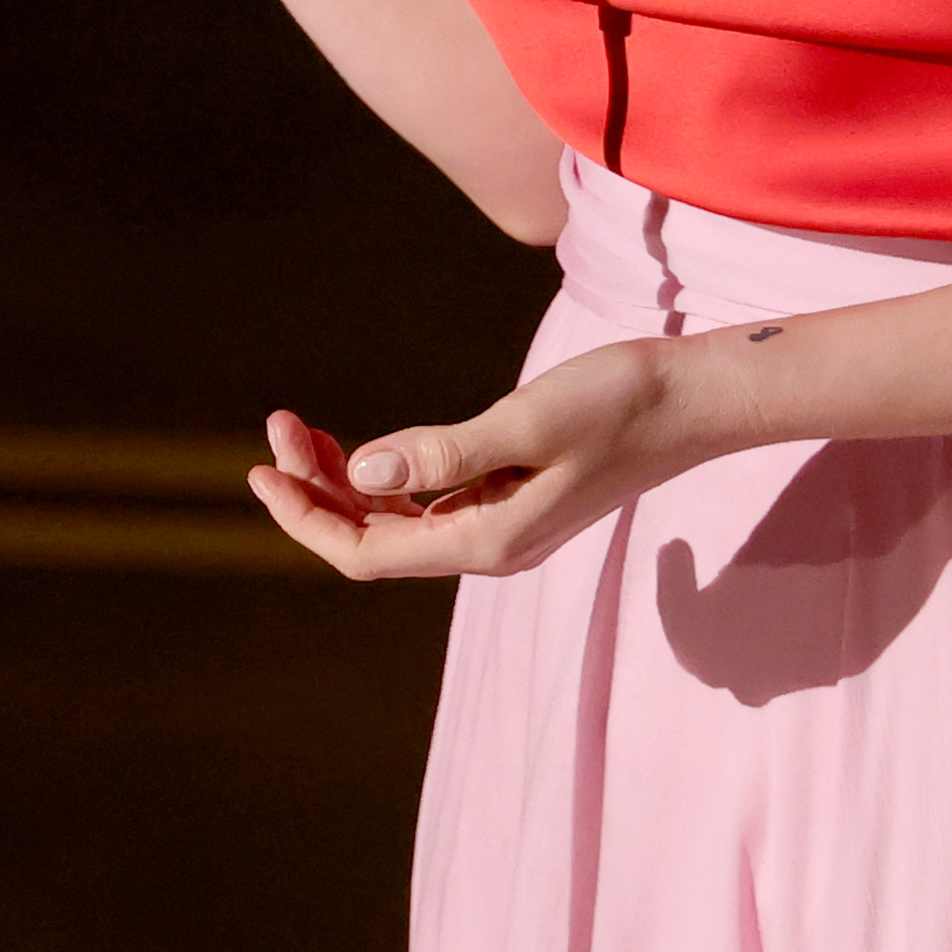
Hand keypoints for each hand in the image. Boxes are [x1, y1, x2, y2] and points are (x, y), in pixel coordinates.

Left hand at [243, 338, 705, 580]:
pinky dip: (385, 476)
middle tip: (279, 427)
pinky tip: (364, 447)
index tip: (260, 471)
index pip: (367, 552)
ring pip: (396, 520)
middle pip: (373, 538)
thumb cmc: (618, 403)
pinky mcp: (510, 499)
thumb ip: (446, 451)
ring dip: (344, 481)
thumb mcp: (528, 422)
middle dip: (316, 490)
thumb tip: (366, 469)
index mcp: (489, 540)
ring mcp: (500, 525)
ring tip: (303, 430)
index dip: (306, 517)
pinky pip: (425, 503)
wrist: (691, 399)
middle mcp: (488, 546)